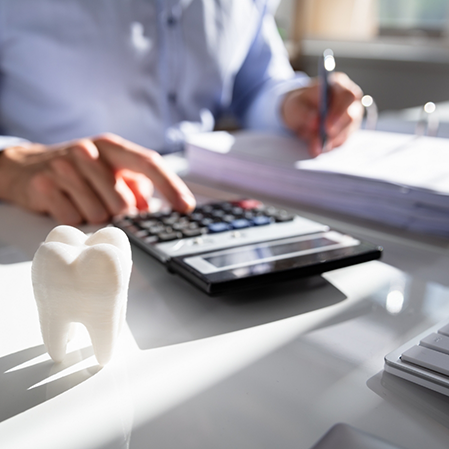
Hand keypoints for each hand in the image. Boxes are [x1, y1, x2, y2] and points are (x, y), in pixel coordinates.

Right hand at [0, 133, 195, 224]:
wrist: (26, 167)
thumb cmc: (79, 171)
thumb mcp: (109, 170)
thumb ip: (135, 186)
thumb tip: (151, 209)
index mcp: (111, 147)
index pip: (149, 163)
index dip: (171, 186)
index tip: (186, 207)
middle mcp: (89, 152)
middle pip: (123, 203)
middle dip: (118, 213)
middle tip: (103, 203)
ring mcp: (64, 167)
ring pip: (99, 215)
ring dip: (95, 217)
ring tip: (81, 200)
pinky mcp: (44, 186)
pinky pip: (73, 220)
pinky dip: (74, 219)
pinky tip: (66, 203)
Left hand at [281, 72, 363, 156]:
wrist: (300, 113)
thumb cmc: (299, 104)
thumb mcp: (294, 105)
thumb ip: (303, 112)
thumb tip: (315, 122)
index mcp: (338, 85)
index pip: (347, 96)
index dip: (339, 112)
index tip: (327, 127)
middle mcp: (350, 100)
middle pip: (352, 116)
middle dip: (337, 131)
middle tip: (323, 142)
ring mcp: (352, 116)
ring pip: (347, 131)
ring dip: (331, 141)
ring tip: (314, 147)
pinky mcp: (348, 130)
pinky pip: (342, 141)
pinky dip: (330, 146)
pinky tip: (318, 147)